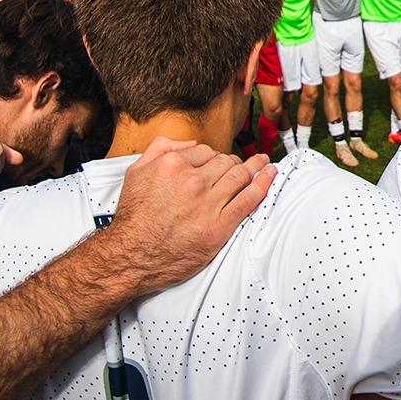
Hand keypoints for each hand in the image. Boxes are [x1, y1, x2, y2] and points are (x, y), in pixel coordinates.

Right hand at [102, 138, 276, 295]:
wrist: (130, 256)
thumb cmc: (133, 218)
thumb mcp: (136, 172)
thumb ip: (160, 148)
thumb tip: (189, 143)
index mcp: (173, 165)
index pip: (207, 151)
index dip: (214, 157)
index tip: (219, 163)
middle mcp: (192, 181)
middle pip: (226, 162)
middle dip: (234, 163)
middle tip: (240, 167)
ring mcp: (207, 204)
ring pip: (240, 176)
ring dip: (255, 167)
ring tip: (263, 164)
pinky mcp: (219, 227)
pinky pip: (249, 200)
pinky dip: (264, 184)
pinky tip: (270, 175)